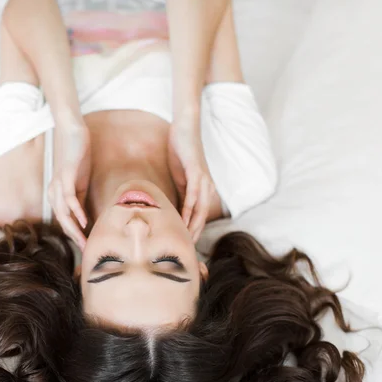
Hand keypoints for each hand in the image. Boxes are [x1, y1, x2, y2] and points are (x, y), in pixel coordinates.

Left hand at [48, 121, 90, 250]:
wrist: (72, 132)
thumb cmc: (77, 156)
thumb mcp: (80, 183)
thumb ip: (81, 200)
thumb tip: (85, 219)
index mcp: (57, 195)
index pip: (65, 222)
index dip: (74, 236)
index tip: (86, 249)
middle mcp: (54, 192)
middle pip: (62, 222)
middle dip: (74, 238)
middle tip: (86, 252)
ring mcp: (58, 184)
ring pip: (63, 214)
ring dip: (74, 230)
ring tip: (84, 242)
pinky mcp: (65, 175)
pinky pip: (69, 198)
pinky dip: (76, 211)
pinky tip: (84, 221)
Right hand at [167, 115, 215, 242]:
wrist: (184, 129)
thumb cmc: (181, 152)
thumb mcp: (180, 178)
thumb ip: (180, 195)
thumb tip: (173, 212)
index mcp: (204, 191)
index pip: (199, 217)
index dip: (193, 233)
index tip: (185, 248)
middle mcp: (208, 188)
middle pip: (202, 218)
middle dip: (195, 235)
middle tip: (186, 252)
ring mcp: (204, 181)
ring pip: (200, 210)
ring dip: (193, 227)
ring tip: (184, 241)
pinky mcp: (197, 173)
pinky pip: (193, 195)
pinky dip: (188, 209)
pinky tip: (182, 220)